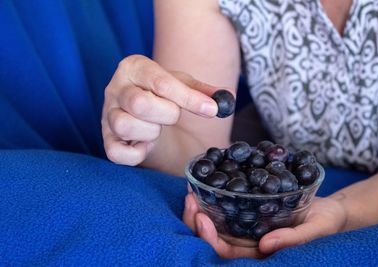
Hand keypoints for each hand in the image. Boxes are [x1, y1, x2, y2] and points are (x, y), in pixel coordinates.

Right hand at [102, 55, 217, 165]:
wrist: (141, 109)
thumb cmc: (162, 94)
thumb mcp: (182, 85)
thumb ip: (203, 91)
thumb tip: (228, 96)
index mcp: (133, 67)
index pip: (161, 83)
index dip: (190, 99)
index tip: (211, 110)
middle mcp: (115, 88)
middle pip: (140, 104)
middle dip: (167, 115)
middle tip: (172, 115)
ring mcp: (106, 115)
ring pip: (126, 126)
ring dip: (151, 132)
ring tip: (156, 128)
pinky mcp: (106, 139)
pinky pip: (118, 153)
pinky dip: (136, 154)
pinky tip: (145, 145)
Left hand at [183, 191, 346, 257]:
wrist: (328, 209)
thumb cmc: (325, 224)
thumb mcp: (315, 230)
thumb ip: (293, 239)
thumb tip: (266, 245)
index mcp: (260, 251)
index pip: (227, 251)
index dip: (210, 238)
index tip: (200, 218)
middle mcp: (248, 239)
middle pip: (215, 235)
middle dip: (196, 220)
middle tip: (189, 198)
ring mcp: (247, 223)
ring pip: (217, 218)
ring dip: (201, 206)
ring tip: (191, 188)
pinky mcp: (250, 207)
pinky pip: (227, 202)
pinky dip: (214, 192)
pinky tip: (206, 178)